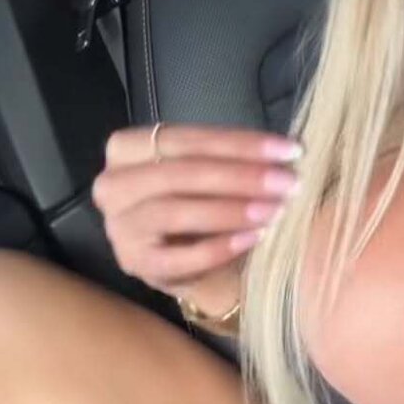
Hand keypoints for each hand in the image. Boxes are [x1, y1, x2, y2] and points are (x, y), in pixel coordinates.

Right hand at [91, 123, 303, 313]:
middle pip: (181, 173)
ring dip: (231, 210)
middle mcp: (113, 184)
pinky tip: (254, 239)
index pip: (188, 138)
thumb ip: (236, 156)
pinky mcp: (134, 264)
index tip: (290, 149)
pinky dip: (219, 248)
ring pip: (174, 211)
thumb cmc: (207, 201)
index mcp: (128, 148)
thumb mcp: (215, 170)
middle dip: (241, 176)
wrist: (199, 261)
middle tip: (288, 182)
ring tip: (274, 210)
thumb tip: (286, 150)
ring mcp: (119, 227)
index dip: (242, 143)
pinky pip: (177, 257)